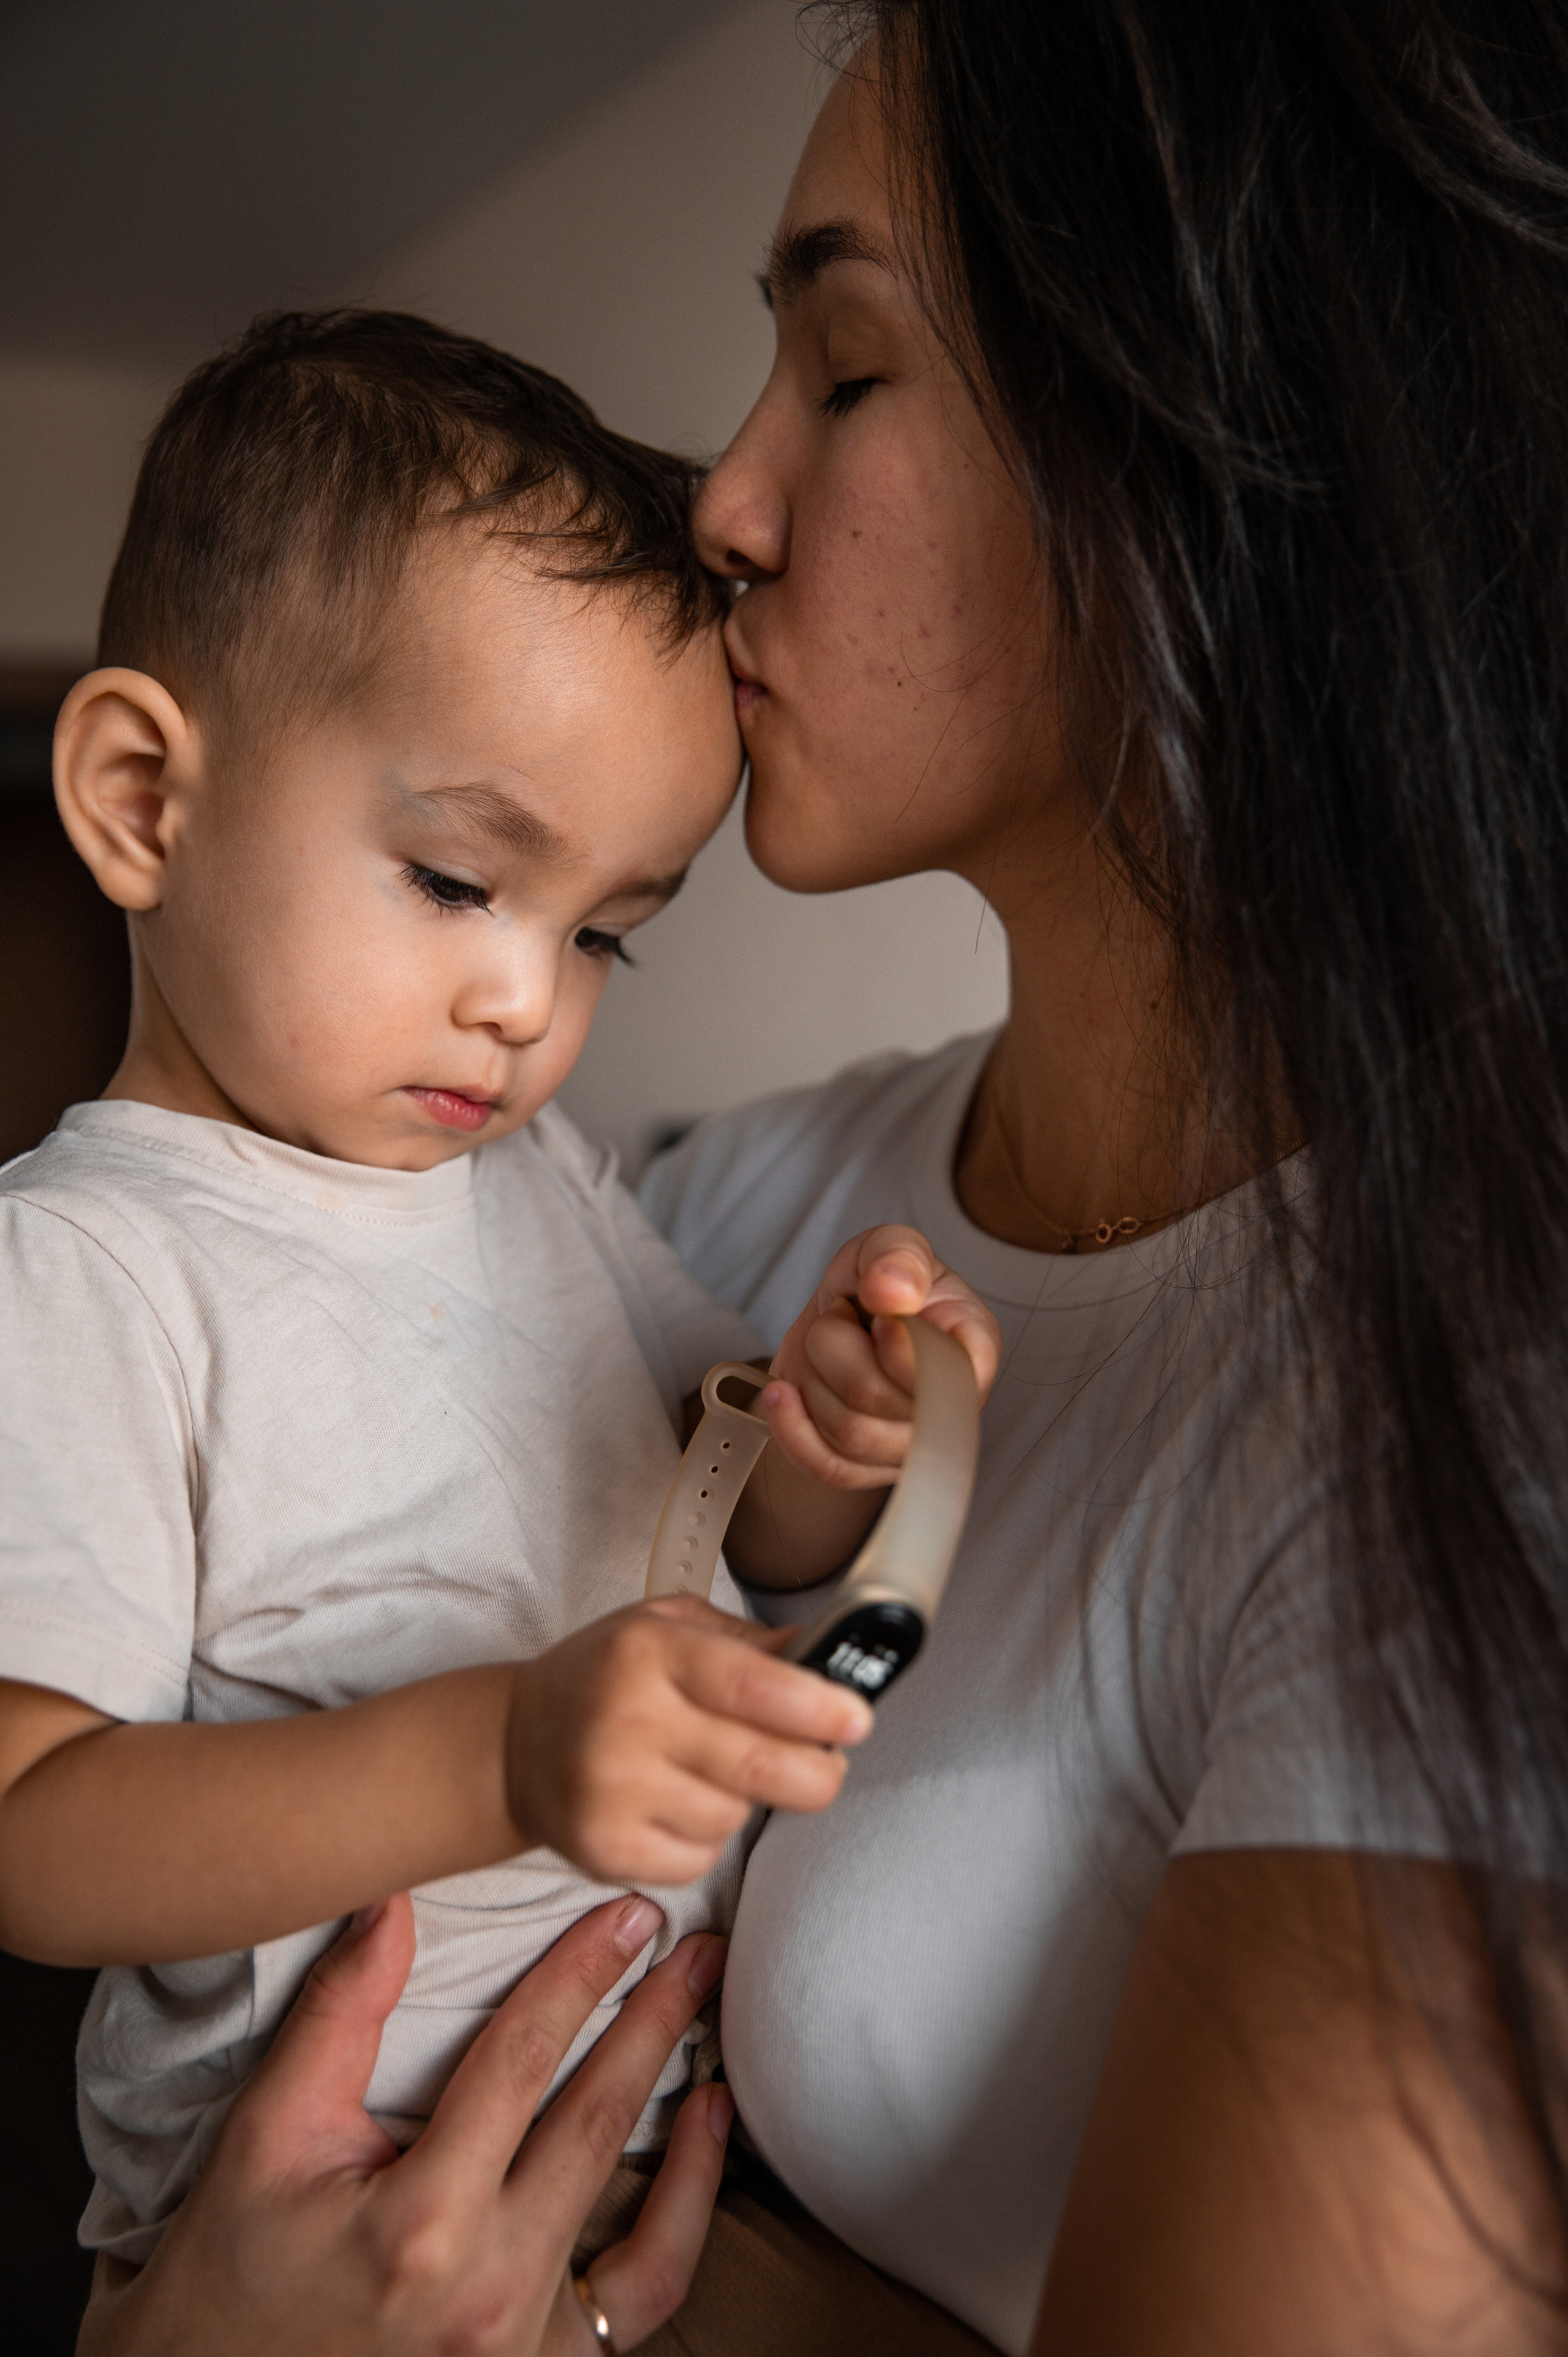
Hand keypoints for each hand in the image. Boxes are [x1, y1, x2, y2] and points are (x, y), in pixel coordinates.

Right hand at [78, 1889, 733, 2356]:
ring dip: (686, 2114)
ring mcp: (526, 2347)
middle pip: (594, 2123)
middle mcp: (488, 2293)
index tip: (628, 1913)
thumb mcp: (267, 2134)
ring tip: (709, 2028)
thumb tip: (393, 1903)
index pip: (521, 2064)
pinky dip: (689, 2212)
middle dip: (653, 2019)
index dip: (578, 1975)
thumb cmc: (235, 2266)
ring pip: (647, 2220)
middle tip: (696, 1944)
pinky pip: (646, 2293)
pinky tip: (706, 2133)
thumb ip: (339, 2015)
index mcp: (421, 2225)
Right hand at [505, 1593, 873, 1883]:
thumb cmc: (607, 1676)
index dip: (817, 1706)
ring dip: (747, 1800)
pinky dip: (706, 1839)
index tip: (859, 1718)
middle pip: (759, 1765)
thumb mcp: (667, 1626)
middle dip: (816, 1773)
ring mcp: (613, 1791)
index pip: (752, 1684)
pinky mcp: (605, 1849)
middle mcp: (629, 1720)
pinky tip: (677, 1806)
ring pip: (734, 1816)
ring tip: (712, 1772)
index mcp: (650, 1652)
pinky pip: (700, 1860)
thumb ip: (748, 1641)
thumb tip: (827, 1657)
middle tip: (826, 1764)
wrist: (514, 1742)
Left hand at [762, 1224, 1000, 1489]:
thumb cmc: (877, 1284)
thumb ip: (897, 1256)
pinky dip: (794, 1429)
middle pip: (880, 1399)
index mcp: (972, 1347)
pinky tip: (784, 1393)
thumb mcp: (889, 1244)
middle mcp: (950, 1405)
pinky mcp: (869, 1468)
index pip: (950, 1375)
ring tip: (824, 1347)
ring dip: (815, 1378)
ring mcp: (911, 1444)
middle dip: (835, 1346)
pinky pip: (828, 1467)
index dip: (900, 1348)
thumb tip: (895, 1292)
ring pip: (849, 1433)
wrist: (841, 1321)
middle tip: (839, 1318)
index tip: (877, 1316)